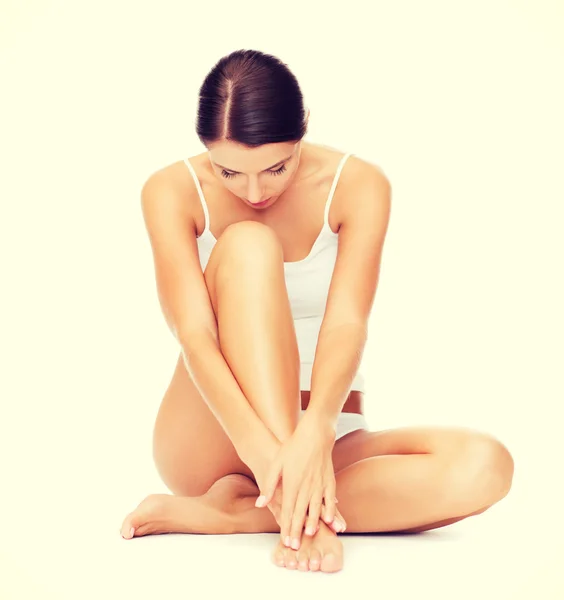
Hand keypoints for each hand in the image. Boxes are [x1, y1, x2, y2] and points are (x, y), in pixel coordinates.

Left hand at [254, 410, 346, 548]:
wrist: (314, 434)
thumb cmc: (293, 447)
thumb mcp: (276, 464)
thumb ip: (269, 485)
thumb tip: (260, 503)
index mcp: (292, 483)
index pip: (289, 510)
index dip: (287, 526)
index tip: (285, 540)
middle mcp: (306, 486)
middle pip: (301, 513)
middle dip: (298, 530)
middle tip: (296, 546)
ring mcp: (319, 483)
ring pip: (316, 508)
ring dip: (314, 523)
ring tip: (310, 535)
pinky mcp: (329, 480)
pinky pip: (330, 499)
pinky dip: (331, 510)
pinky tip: (330, 520)